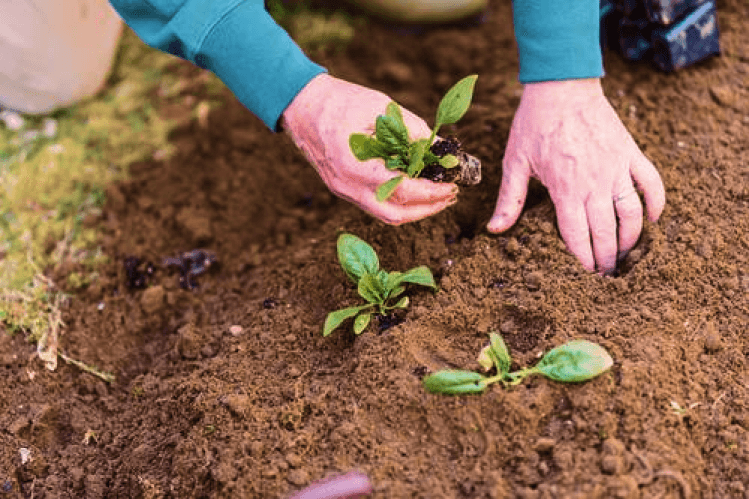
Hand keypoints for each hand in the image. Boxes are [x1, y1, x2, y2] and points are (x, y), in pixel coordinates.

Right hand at [281, 74, 457, 224]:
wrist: (302, 105)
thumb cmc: (341, 101)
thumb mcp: (381, 107)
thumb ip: (412, 130)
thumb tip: (441, 150)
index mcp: (355, 165)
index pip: (401, 190)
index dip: (431, 192)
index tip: (453, 185)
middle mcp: (347, 186)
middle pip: (395, 214)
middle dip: (427, 209)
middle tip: (451, 195)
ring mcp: (343, 191)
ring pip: (385, 214)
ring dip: (415, 210)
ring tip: (438, 196)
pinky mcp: (343, 189)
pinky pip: (375, 205)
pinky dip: (399, 202)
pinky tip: (415, 189)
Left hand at [487, 79, 664, 273]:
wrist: (561, 86)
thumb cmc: (534, 124)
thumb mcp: (515, 162)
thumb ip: (509, 200)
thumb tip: (494, 230)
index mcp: (564, 188)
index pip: (577, 235)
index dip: (582, 258)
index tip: (585, 273)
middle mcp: (594, 182)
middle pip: (606, 231)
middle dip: (607, 258)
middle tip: (606, 273)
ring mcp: (616, 168)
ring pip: (632, 213)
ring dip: (631, 239)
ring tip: (625, 255)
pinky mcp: (630, 153)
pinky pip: (652, 183)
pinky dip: (656, 203)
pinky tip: (652, 220)